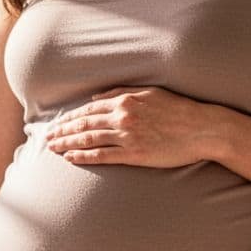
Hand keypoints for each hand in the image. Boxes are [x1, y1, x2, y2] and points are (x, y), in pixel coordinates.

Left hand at [45, 87, 219, 167]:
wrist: (202, 129)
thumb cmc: (178, 110)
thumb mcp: (150, 92)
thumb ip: (122, 92)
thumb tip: (97, 96)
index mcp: (126, 100)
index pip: (89, 108)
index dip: (71, 116)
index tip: (58, 122)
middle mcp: (123, 115)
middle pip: (84, 123)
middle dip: (63, 130)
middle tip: (47, 137)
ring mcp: (128, 135)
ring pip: (88, 138)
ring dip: (67, 143)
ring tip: (53, 147)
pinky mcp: (134, 153)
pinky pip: (102, 155)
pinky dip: (83, 156)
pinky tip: (71, 158)